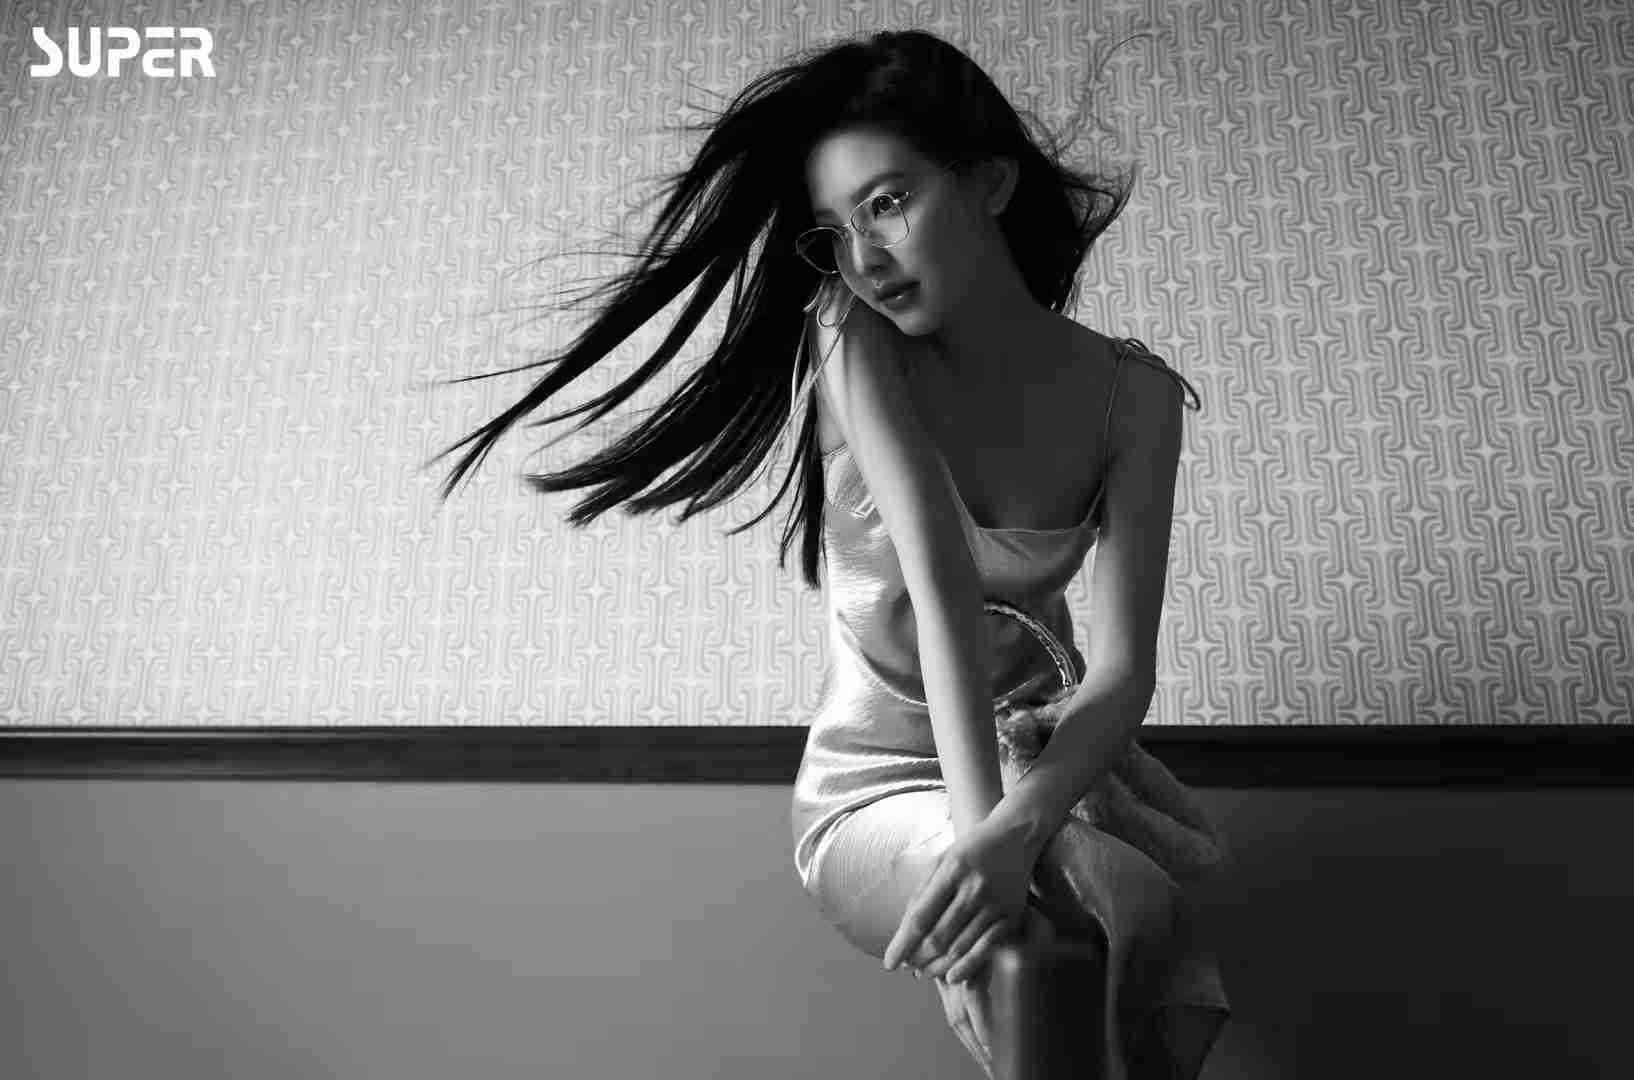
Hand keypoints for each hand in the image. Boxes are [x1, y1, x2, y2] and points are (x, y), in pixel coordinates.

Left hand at [882, 815, 1035, 982]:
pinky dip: (968, 967)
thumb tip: (904, 930)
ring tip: (924, 973)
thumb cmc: (970, 849)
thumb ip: (922, 893)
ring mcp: (995, 904)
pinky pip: (987, 948)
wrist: (1015, 836)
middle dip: (919, 958)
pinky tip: (953, 978)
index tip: (890, 964)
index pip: (920, 917)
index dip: (903, 944)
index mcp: (951, 871)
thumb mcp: (941, 860)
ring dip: (939, 966)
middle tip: (909, 968)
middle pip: (939, 936)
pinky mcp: (1012, 915)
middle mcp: (974, 888)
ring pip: (961, 946)